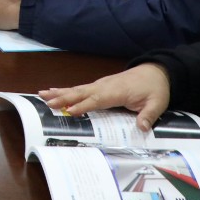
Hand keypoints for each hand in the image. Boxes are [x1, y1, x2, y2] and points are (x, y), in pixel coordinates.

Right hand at [40, 64, 172, 131]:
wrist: (156, 72)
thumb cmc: (155, 88)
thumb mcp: (157, 103)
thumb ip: (148, 115)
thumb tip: (142, 128)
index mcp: (117, 91)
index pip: (97, 100)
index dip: (83, 106)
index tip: (68, 111)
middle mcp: (105, 86)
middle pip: (81, 92)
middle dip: (63, 97)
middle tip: (46, 101)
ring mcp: (101, 84)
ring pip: (77, 89)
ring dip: (60, 92)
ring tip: (42, 94)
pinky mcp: (100, 85)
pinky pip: (81, 88)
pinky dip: (66, 90)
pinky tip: (55, 91)